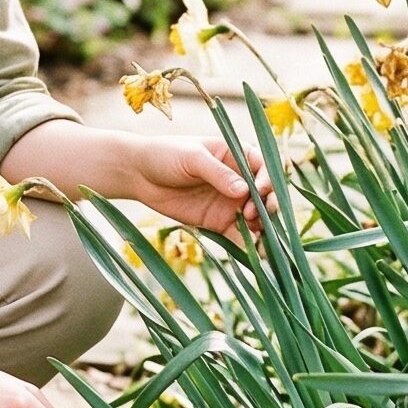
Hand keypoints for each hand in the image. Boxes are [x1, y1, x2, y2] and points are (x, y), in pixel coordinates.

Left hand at [132, 136, 273, 237]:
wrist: (140, 175)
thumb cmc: (166, 155)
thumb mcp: (192, 157)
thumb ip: (217, 173)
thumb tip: (243, 190)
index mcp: (237, 156)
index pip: (264, 168)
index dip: (267, 181)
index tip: (258, 193)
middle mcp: (240, 180)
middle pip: (266, 196)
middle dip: (267, 206)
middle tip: (253, 215)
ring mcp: (231, 203)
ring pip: (257, 218)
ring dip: (262, 228)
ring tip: (257, 236)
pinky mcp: (220, 223)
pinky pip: (239, 235)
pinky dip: (247, 245)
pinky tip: (252, 252)